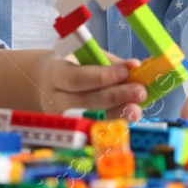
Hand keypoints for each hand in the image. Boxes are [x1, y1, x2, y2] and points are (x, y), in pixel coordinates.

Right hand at [30, 50, 146, 121]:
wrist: (47, 82)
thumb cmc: (73, 66)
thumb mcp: (85, 57)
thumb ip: (109, 63)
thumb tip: (134, 67)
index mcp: (55, 73)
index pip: (77, 78)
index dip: (103, 76)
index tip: (127, 71)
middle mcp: (56, 99)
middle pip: (85, 101)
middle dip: (115, 96)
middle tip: (139, 91)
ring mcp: (63, 118)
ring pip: (91, 119)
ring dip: (117, 114)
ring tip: (137, 109)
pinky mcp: (72, 130)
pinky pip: (95, 129)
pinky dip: (113, 123)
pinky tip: (128, 118)